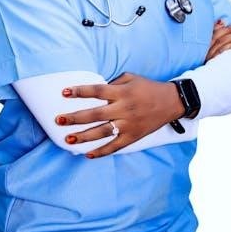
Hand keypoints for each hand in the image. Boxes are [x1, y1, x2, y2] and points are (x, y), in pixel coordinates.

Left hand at [55, 73, 183, 158]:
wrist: (171, 102)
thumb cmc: (147, 87)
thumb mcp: (130, 78)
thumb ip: (112, 83)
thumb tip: (93, 90)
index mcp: (122, 92)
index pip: (97, 91)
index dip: (80, 91)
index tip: (64, 92)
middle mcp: (123, 108)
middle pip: (95, 114)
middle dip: (75, 117)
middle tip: (59, 119)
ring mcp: (128, 124)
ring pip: (102, 132)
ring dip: (84, 137)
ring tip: (68, 139)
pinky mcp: (133, 136)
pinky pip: (115, 146)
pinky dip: (102, 151)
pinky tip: (88, 154)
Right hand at [205, 20, 230, 61]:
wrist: (197, 79)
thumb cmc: (204, 60)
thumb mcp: (205, 47)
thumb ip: (212, 34)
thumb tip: (222, 22)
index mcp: (202, 43)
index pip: (210, 31)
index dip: (220, 25)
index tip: (229, 22)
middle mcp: (204, 48)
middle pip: (218, 36)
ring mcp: (208, 55)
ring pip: (221, 42)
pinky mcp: (212, 62)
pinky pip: (221, 52)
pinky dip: (230, 46)